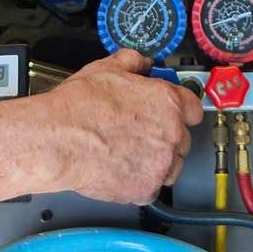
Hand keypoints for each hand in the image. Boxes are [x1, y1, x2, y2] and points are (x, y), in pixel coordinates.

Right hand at [0, 49, 202, 209]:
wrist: (58, 141)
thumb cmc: (78, 108)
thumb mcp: (106, 68)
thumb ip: (132, 62)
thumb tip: (141, 62)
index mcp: (167, 101)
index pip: (194, 107)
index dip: (182, 109)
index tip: (175, 113)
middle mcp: (170, 133)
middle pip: (182, 139)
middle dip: (165, 136)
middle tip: (140, 134)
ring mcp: (160, 164)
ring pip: (173, 166)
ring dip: (158, 162)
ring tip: (130, 154)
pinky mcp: (146, 189)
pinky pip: (153, 188)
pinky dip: (141, 182)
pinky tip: (122, 170)